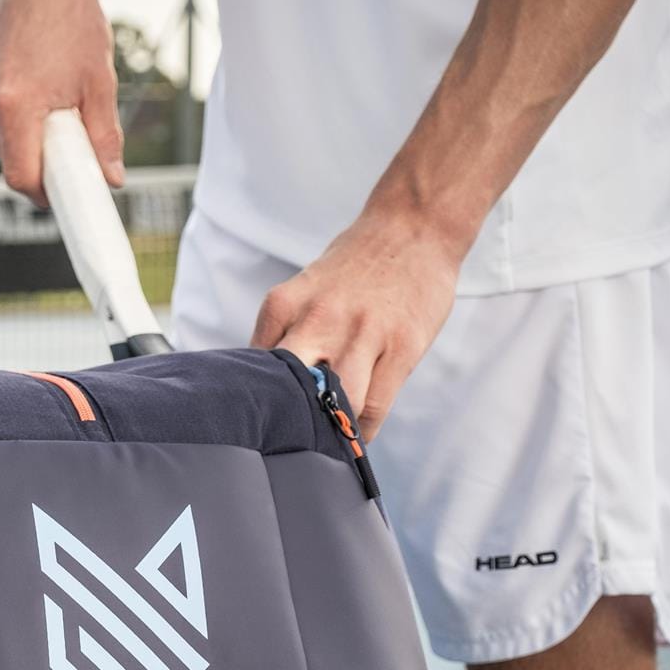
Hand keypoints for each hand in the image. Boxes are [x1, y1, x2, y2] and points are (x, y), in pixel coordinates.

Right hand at [0, 0, 123, 205]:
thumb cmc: (74, 22)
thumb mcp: (99, 84)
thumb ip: (104, 138)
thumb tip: (111, 180)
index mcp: (16, 102)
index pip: (21, 177)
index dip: (45, 195)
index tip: (67, 197)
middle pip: (10, 165)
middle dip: (42, 169)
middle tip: (74, 157)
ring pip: (2, 146)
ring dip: (30, 146)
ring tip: (59, 116)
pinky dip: (18, 126)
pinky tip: (40, 100)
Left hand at [252, 208, 462, 438]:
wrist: (413, 225)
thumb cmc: (355, 269)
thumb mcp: (304, 292)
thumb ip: (285, 335)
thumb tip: (267, 391)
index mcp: (283, 306)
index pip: (256, 374)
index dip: (262, 405)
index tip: (267, 426)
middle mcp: (317, 320)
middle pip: (289, 392)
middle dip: (289, 422)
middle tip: (292, 444)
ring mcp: (361, 334)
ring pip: (336, 405)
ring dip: (332, 430)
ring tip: (330, 440)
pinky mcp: (400, 346)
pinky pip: (374, 407)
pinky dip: (362, 430)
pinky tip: (358, 432)